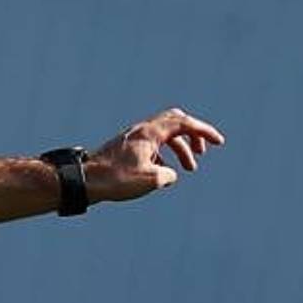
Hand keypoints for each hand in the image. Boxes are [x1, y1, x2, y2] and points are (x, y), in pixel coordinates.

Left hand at [86, 107, 224, 203]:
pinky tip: (165, 171)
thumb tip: (169, 174)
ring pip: (164, 136)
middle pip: (175, 122)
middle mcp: (141, 130)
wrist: (84, 181)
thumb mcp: (150, 180)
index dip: (204, 131)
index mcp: (149, 133)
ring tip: (189, 169)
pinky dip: (165, 154)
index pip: (183, 123)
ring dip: (180, 149)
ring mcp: (132, 138)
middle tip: (202, 152)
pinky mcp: (126, 148)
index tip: (218, 142)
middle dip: (192, 135)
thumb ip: (168, 174)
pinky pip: (152, 145)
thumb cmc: (115, 179)